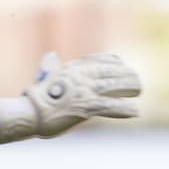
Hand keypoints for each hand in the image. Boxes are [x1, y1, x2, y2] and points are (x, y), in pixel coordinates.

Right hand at [23, 51, 141, 136]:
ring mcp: (84, 91)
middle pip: (111, 71)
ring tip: (139, 91)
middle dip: (126, 75)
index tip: (122, 63)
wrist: (29, 112)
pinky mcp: (85, 107)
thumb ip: (51, 66)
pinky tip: (136, 112)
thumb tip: (50, 56)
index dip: (113, 61)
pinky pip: (110, 106)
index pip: (98, 59)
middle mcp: (81, 76)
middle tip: (137, 81)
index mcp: (72, 68)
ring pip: (114, 85)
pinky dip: (124, 109)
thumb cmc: (34, 98)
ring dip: (130, 87)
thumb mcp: (45, 77)